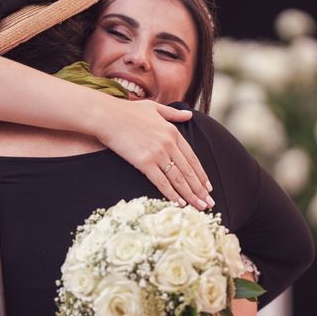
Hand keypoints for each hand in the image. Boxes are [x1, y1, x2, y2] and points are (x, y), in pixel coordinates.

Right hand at [96, 99, 213, 209]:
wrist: (107, 116)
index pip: (192, 158)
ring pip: (178, 179)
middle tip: (209, 204)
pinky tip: (180, 204)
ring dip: (191, 195)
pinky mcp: (144, 162)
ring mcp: (157, 153)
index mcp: (173, 132)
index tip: (208, 187)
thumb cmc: (127, 111)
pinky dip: (172, 194)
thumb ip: (173, 114)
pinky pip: (162, 182)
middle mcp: (169, 144)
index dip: (201, 174)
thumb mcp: (154, 108)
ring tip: (200, 207)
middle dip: (200, 190)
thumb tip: (189, 115)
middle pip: (188, 171)